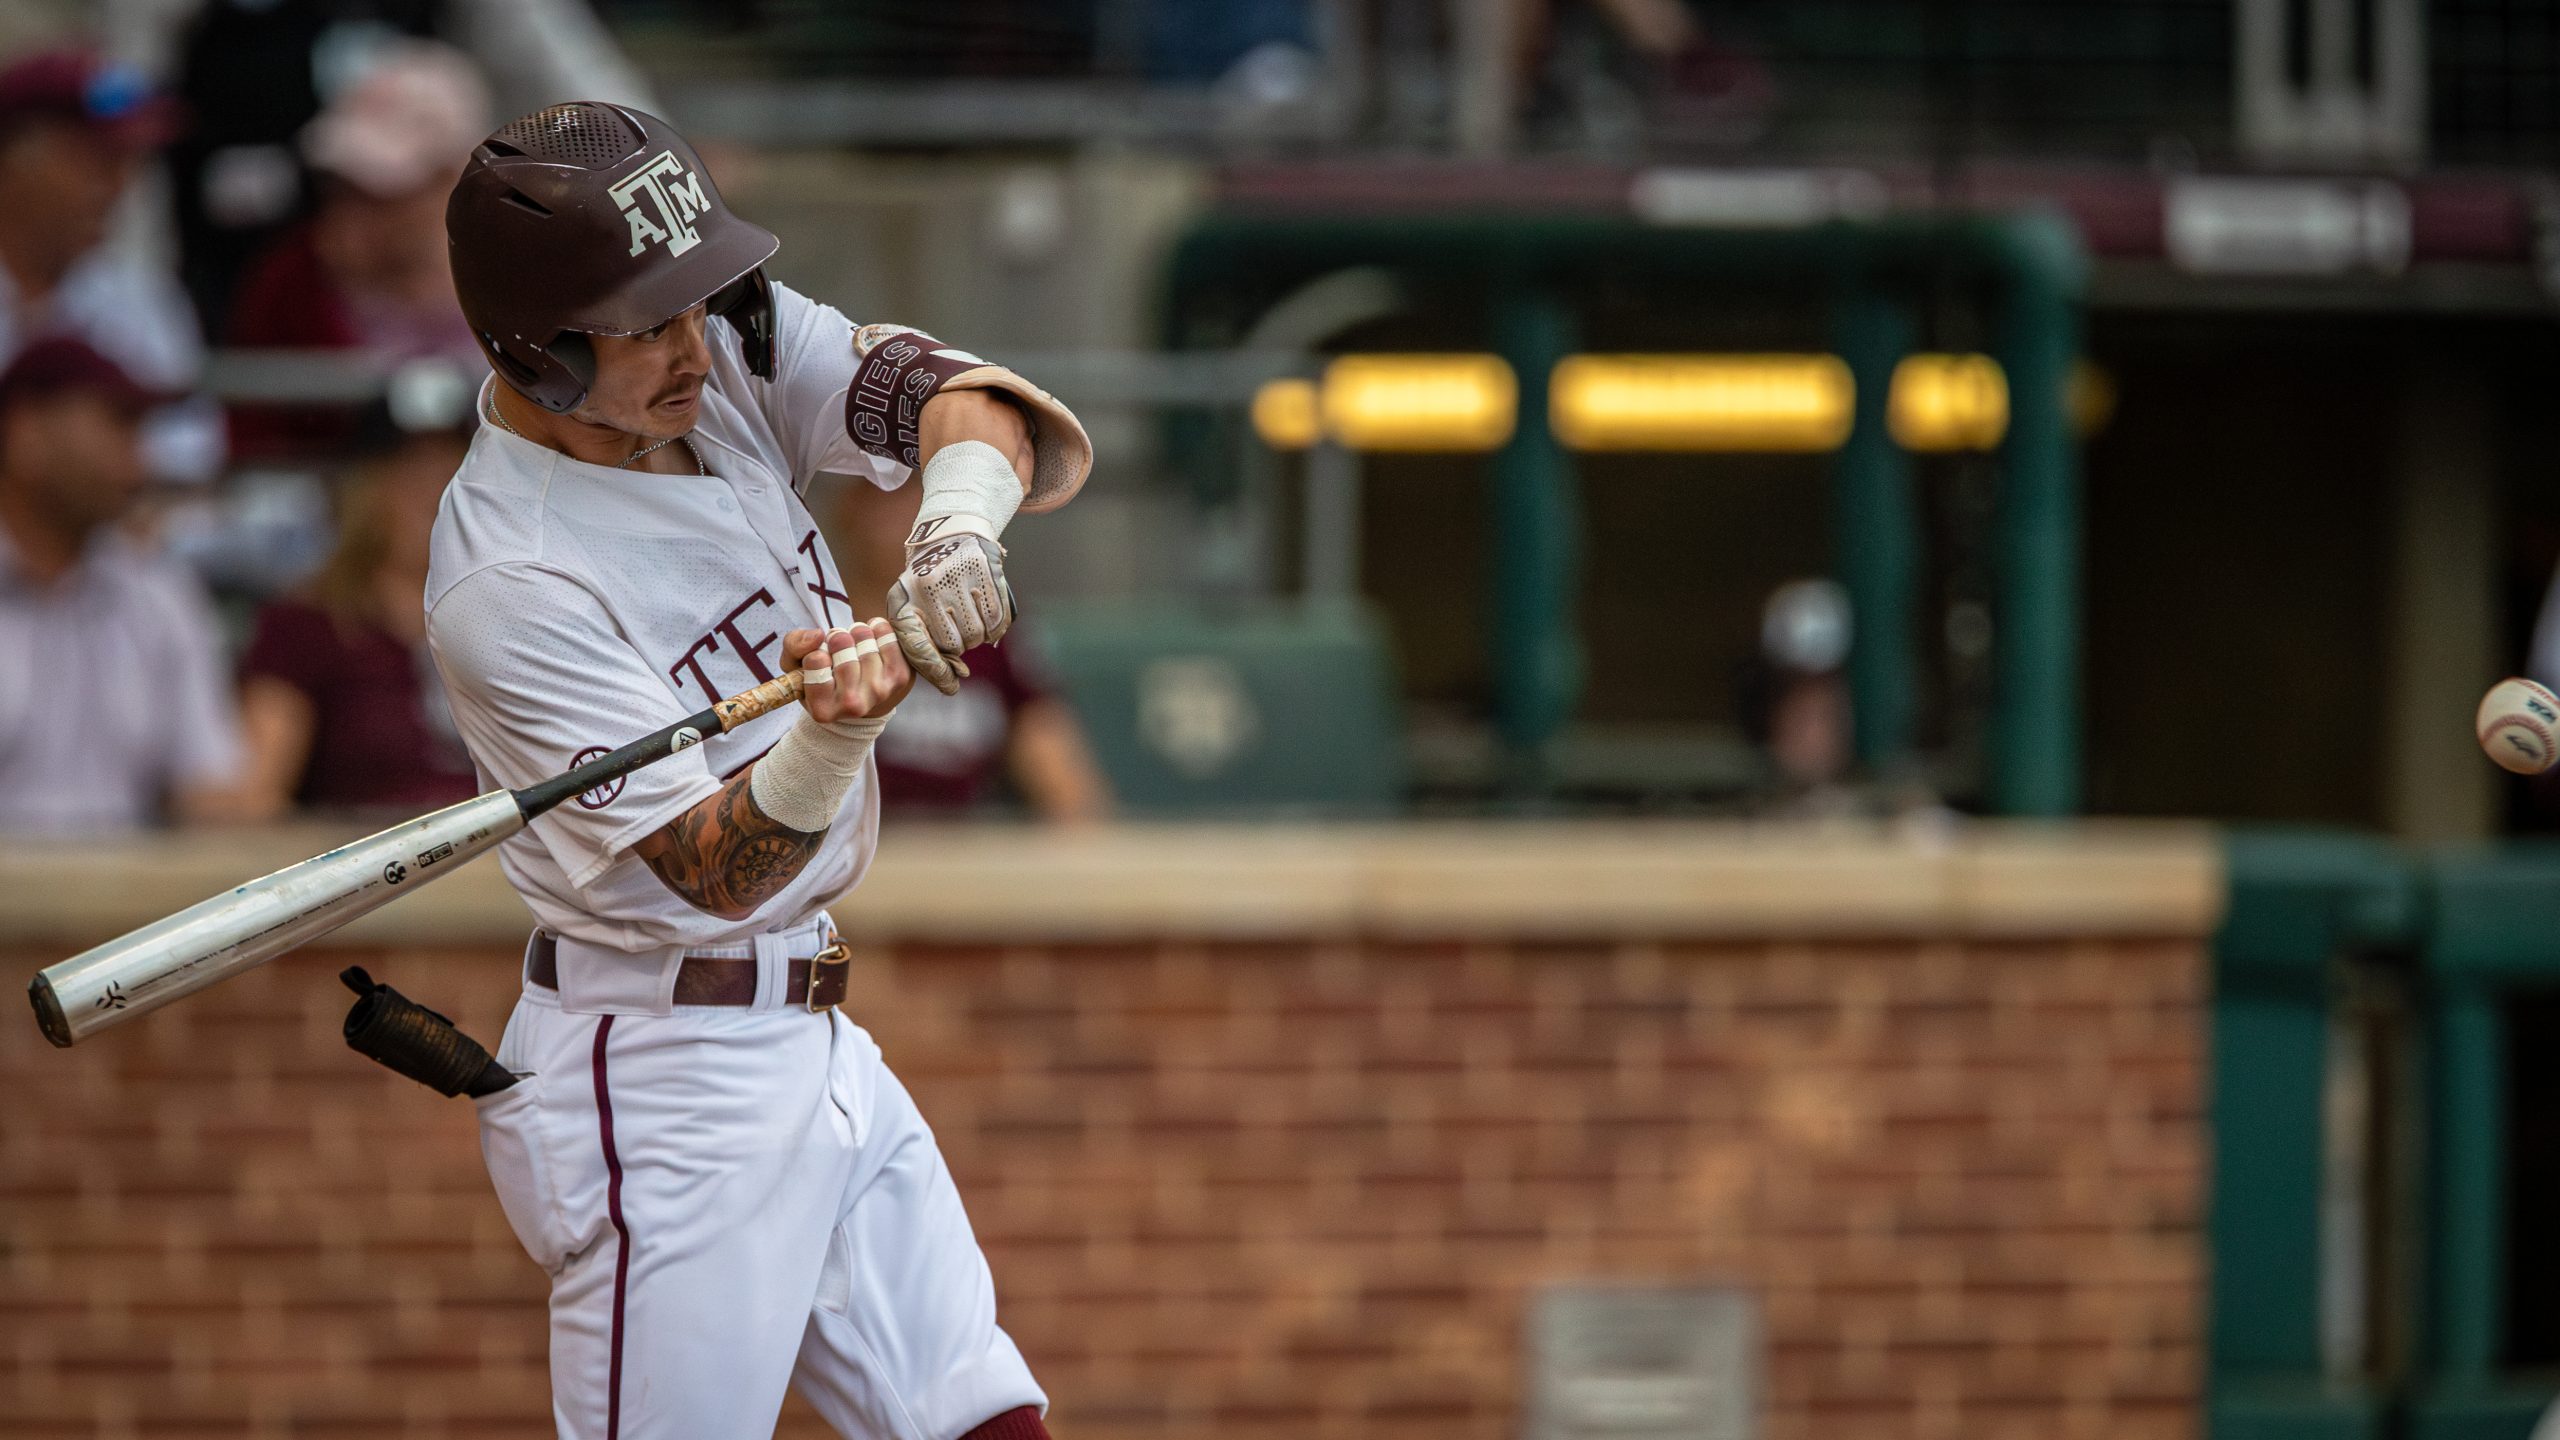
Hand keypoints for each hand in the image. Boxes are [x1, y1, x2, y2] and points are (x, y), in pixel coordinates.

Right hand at [780, 620, 913, 723]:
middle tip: (838, 644)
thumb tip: (817, 635)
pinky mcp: (900, 677)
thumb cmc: (823, 678)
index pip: (816, 660)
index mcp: (823, 709)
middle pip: (843, 646)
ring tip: (855, 643)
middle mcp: (853, 706)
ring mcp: (880, 692)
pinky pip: (888, 637)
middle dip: (838, 637)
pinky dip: (878, 629)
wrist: (859, 697)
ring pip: (866, 640)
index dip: (817, 651)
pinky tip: (872, 637)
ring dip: (858, 633)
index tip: (822, 658)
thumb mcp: (796, 665)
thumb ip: (794, 645)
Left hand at [888, 527, 1011, 695]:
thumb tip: (950, 681)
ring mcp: (958, 580)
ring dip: (977, 636)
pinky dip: (995, 626)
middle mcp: (929, 589)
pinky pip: (995, 620)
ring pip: (976, 636)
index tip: (952, 686)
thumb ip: (921, 641)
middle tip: (958, 629)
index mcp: (906, 599)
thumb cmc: (928, 580)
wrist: (950, 533)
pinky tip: (986, 613)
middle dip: (959, 646)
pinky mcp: (983, 573)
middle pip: (953, 645)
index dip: (936, 670)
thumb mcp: (910, 603)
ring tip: (970, 617)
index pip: (918, 647)